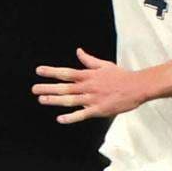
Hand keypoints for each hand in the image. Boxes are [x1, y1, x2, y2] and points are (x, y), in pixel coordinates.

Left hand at [32, 48, 147, 123]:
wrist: (137, 87)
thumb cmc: (121, 76)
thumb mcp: (104, 65)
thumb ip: (89, 60)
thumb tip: (78, 51)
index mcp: (89, 75)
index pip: (67, 73)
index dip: (52, 72)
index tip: (39, 71)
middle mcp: (88, 86)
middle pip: (65, 87)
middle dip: (48, 88)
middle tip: (34, 89)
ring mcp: (93, 99)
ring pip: (71, 100)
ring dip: (55, 100)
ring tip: (42, 99)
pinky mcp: (99, 110)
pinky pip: (83, 114)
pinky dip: (71, 117)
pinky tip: (60, 119)